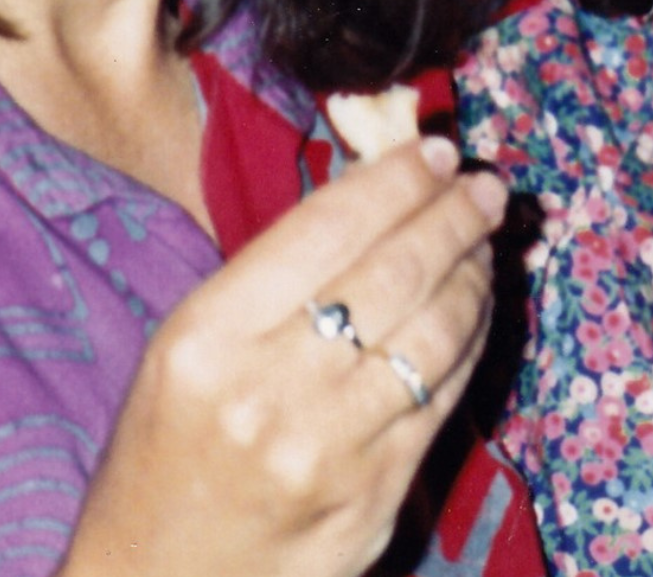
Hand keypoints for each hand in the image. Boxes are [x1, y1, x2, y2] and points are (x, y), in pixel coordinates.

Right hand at [56, 136, 508, 576]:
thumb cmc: (167, 453)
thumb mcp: (186, 352)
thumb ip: (271, 278)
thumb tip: (375, 193)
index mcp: (208, 337)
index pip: (329, 225)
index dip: (398, 179)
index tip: (438, 153)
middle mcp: (268, 390)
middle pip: (394, 272)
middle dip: (454, 217)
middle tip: (485, 188)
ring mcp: (328, 449)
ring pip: (434, 334)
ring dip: (473, 277)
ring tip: (484, 246)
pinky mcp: (375, 497)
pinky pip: (443, 399)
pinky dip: (469, 345)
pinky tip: (473, 314)